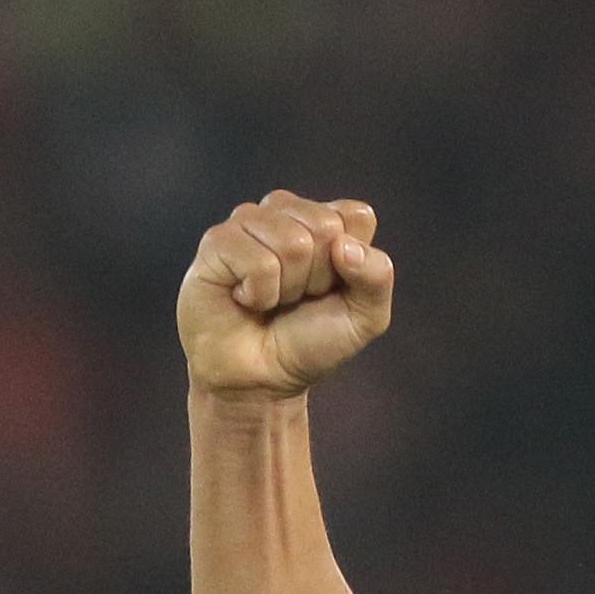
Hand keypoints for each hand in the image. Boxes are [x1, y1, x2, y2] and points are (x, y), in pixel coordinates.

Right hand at [177, 191, 397, 399]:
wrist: (260, 381)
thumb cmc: (307, 343)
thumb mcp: (365, 317)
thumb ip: (377, 276)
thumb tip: (344, 245)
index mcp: (323, 219)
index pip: (357, 216)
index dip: (352, 264)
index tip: (330, 289)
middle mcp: (284, 213)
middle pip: (325, 227)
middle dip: (317, 277)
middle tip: (296, 299)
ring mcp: (248, 222)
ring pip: (292, 243)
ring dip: (287, 288)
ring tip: (271, 300)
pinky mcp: (217, 242)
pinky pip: (258, 261)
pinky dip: (259, 294)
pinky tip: (246, 300)